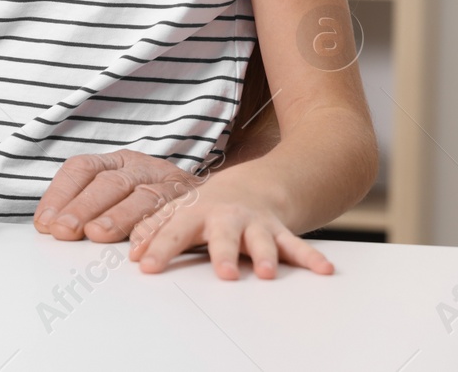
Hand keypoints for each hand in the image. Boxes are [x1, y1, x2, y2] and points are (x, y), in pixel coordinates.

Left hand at [33, 149, 201, 243]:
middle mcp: (140, 167)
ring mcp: (167, 182)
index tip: (45, 222)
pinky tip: (139, 246)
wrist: (215, 194)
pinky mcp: (190, 202)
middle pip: (109, 183)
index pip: (81, 168)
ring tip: (96, 235)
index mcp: (116, 161)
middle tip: (64, 230)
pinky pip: (173, 215)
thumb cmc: (151, 196)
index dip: (61, 193)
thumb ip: (85, 205)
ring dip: (117, 217)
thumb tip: (46, 225)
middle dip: (83, 207)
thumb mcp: (117, 191)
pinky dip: (155, 231)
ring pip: (140, 196)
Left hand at [127, 170, 333, 279]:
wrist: (254, 184)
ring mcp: (255, 225)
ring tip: (267, 273)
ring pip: (262, 240)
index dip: (159, 248)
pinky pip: (298, 246)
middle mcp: (227, 218)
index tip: (146, 267)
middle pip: (223, 236)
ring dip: (266, 255)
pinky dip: (312, 258)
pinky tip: (325, 270)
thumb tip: (132, 253)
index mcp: (197, 214)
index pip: (174, 232)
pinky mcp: (280, 232)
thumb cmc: (209, 206)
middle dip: (223, 253)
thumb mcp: (179, 213)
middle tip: (224, 273)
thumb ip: (155, 231)